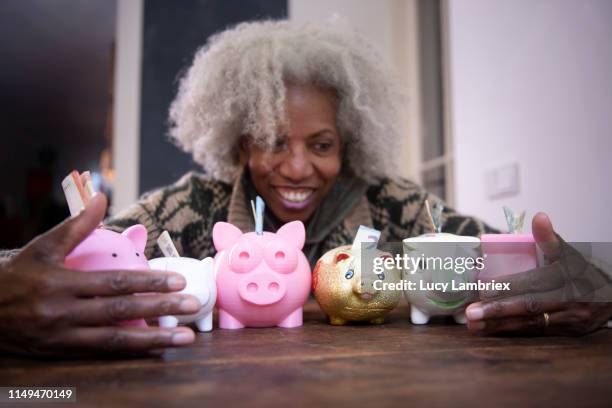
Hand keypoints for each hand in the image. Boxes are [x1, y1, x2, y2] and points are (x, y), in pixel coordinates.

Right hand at [0, 194, 201, 356]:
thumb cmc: (18, 275)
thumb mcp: (44, 247)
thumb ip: (76, 225)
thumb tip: (101, 196)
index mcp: (61, 283)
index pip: (114, 282)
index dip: (149, 283)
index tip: (179, 281)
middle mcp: (63, 312)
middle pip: (120, 310)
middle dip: (160, 308)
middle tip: (193, 305)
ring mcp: (62, 337)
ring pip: (115, 339)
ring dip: (154, 339)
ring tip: (186, 338)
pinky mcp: (61, 353)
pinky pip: (101, 353)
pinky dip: (130, 351)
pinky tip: (155, 349)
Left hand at [466, 212, 611, 334]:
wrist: (611, 295)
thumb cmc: (582, 271)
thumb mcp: (569, 253)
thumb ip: (550, 238)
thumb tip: (539, 217)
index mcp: (567, 277)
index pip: (533, 283)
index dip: (507, 287)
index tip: (482, 289)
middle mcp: (570, 300)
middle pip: (529, 306)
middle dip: (498, 310)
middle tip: (471, 313)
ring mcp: (570, 320)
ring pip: (531, 324)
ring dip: (500, 326)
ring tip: (474, 325)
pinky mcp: (569, 334)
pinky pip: (536, 334)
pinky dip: (512, 332)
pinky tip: (492, 331)